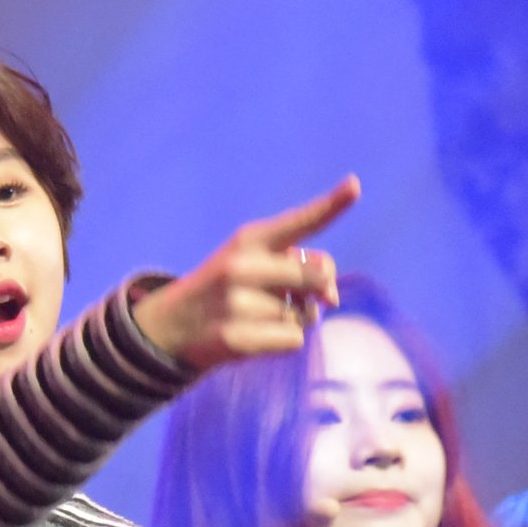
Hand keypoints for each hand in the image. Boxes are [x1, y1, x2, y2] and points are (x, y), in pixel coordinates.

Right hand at [133, 176, 360, 371]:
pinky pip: (294, 340)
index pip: (299, 222)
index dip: (331, 204)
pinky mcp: (236, 338)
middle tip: (292, 294)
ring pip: (306, 314)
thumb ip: (299, 267)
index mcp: (250, 238)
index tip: (356, 185)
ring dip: (294, 319)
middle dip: (317, 289)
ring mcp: (237, 303)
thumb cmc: (229, 288)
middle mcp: (242, 266)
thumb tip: (332, 300)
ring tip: (257, 316)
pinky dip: (284, 341)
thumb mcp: (254, 261)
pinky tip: (255, 336)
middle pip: (318, 275)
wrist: (172, 325)